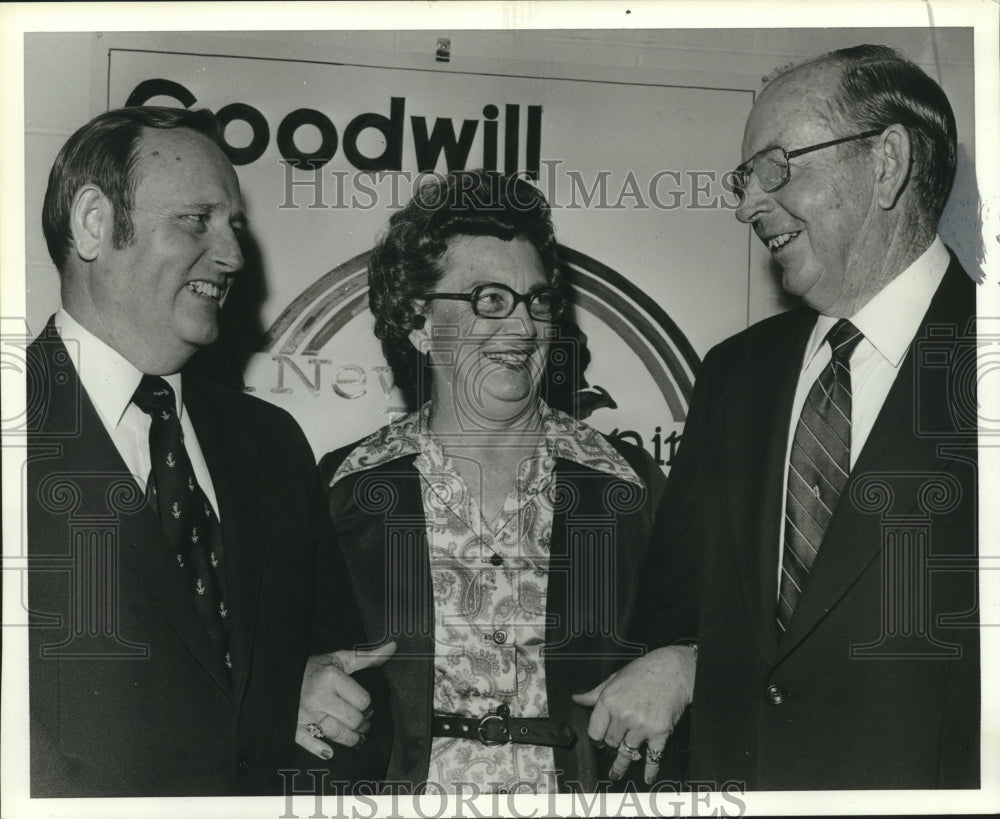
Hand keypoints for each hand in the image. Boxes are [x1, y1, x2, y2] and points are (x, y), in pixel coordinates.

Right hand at [295, 641, 396, 759]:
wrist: (283, 673)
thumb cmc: (317, 667)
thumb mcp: (341, 659)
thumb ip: (368, 657)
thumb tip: (393, 646)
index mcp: (331, 677)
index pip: (363, 701)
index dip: (370, 706)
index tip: (368, 707)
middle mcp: (318, 696)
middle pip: (352, 719)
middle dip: (363, 724)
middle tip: (365, 723)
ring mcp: (305, 713)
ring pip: (336, 733)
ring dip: (351, 739)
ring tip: (358, 738)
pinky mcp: (293, 725)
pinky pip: (308, 741)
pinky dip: (320, 748)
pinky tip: (330, 752)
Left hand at [571, 644, 695, 783]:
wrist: (673, 669)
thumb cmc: (643, 671)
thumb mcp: (615, 678)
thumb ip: (595, 693)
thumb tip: (577, 699)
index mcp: (609, 700)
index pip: (595, 731)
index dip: (596, 739)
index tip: (598, 743)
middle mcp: (623, 714)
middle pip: (611, 743)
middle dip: (611, 747)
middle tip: (612, 751)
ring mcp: (642, 725)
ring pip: (627, 752)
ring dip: (622, 764)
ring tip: (616, 773)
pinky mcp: (660, 732)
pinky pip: (653, 757)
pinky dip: (650, 770)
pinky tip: (647, 777)